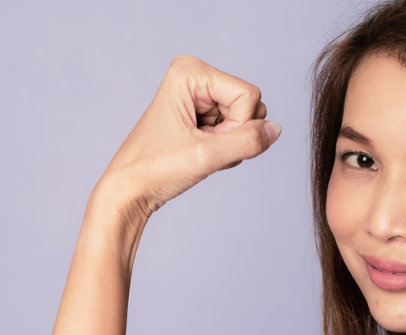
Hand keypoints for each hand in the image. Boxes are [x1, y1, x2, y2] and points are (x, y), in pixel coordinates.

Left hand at [95, 55, 281, 218]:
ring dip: (229, 144)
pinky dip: (224, 149)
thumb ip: (248, 142)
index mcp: (190, 72)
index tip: (203, 142)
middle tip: (201, 148)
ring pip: (245, 120)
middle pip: (249, 105)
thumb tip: (276, 130)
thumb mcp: (206, 157)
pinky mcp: (200, 113)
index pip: (248, 95)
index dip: (236, 127)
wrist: (129, 191)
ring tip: (198, 152)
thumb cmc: (155, 170)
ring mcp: (198, 94)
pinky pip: (234, 129)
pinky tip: (199, 155)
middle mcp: (195, 76)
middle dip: (233, 135)